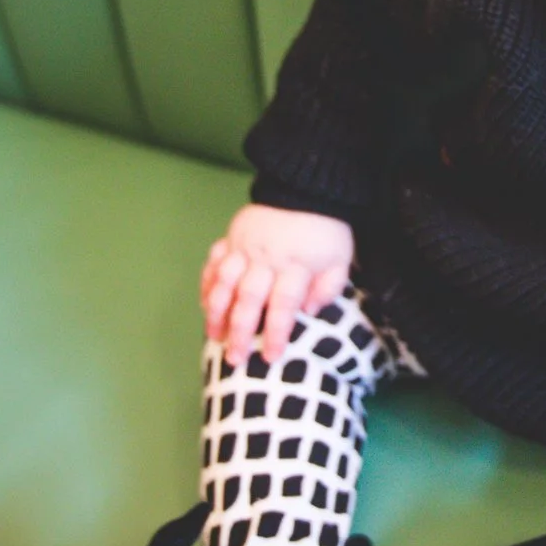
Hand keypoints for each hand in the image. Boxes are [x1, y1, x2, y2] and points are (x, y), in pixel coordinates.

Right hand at [201, 204, 354, 366]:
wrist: (306, 186)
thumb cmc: (326, 230)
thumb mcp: (340, 259)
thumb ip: (329, 288)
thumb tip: (309, 312)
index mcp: (295, 265)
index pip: (283, 305)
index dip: (276, 333)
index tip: (271, 357)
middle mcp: (266, 258)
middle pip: (248, 299)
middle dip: (240, 332)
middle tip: (235, 359)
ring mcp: (244, 246)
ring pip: (224, 283)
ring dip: (216, 312)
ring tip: (214, 337)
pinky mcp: (231, 237)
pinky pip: (213, 262)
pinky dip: (206, 283)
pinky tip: (204, 304)